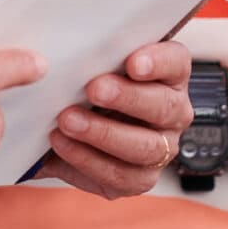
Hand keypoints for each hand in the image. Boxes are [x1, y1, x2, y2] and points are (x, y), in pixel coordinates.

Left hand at [39, 41, 192, 198]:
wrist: (67, 125)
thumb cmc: (83, 83)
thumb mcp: (89, 64)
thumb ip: (89, 54)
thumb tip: (51, 51)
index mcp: (168, 74)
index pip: (176, 62)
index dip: (158, 61)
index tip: (133, 63)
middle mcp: (173, 110)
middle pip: (163, 106)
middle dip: (126, 98)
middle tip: (93, 89)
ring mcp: (162, 147)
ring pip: (144, 146)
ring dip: (103, 133)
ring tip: (68, 120)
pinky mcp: (141, 178)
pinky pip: (120, 174)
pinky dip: (87, 159)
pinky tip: (62, 143)